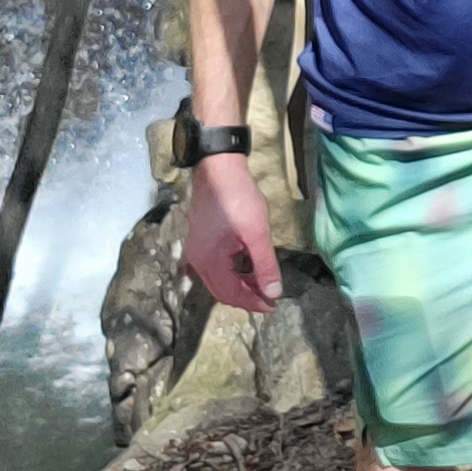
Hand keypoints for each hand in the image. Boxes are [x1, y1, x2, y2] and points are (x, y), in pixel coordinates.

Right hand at [183, 152, 281, 310]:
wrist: (218, 166)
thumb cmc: (237, 198)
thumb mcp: (257, 233)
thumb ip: (265, 265)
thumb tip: (274, 294)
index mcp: (208, 261)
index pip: (230, 295)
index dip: (253, 303)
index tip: (273, 304)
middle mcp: (198, 259)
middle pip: (222, 291)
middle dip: (246, 296)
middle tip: (270, 296)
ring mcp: (197, 249)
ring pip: (219, 279)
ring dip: (240, 284)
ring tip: (263, 281)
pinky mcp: (202, 239)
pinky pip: (217, 266)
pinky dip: (233, 271)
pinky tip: (248, 264)